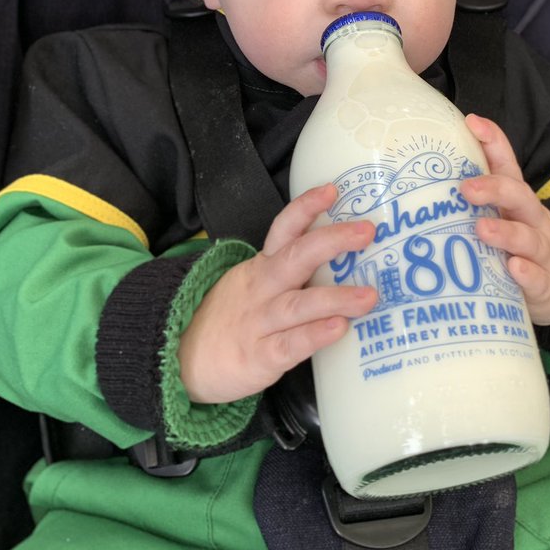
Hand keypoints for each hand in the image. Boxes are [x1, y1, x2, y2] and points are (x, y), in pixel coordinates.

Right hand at [178, 183, 376, 403]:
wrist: (181, 359)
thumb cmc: (234, 319)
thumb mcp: (256, 286)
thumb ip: (294, 274)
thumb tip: (352, 263)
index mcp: (263, 267)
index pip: (284, 230)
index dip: (306, 208)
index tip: (332, 191)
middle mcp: (261, 289)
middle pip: (295, 258)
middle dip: (333, 241)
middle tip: (367, 232)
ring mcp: (259, 323)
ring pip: (298, 305)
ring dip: (335, 298)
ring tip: (368, 297)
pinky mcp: (258, 357)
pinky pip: (289, 345)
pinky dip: (313, 336)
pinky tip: (338, 329)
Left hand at [460, 114, 549, 325]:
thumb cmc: (523, 244)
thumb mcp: (506, 217)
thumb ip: (473, 202)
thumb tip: (418, 182)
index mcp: (516, 201)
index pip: (507, 165)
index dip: (493, 142)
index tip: (472, 123)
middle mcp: (531, 219)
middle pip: (518, 196)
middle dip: (494, 188)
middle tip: (466, 188)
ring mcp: (541, 251)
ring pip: (527, 237)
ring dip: (505, 232)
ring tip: (482, 228)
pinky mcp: (546, 285)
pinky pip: (538, 279)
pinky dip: (527, 274)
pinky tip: (514, 268)